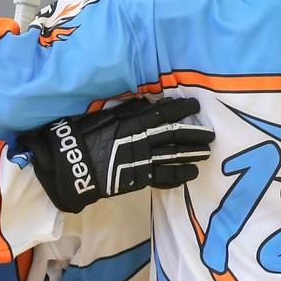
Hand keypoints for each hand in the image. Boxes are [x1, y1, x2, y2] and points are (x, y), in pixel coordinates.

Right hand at [17, 97, 214, 213]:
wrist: (69, 165)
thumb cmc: (82, 135)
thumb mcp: (104, 114)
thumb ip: (128, 109)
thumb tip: (148, 102)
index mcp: (132, 121)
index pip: (164, 112)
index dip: (182, 109)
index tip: (196, 106)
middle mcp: (141, 140)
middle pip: (174, 135)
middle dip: (194, 134)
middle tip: (211, 134)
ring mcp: (141, 161)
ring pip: (172, 156)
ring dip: (191, 154)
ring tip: (206, 153)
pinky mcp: (137, 179)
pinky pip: (162, 178)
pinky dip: (177, 176)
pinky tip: (190, 174)